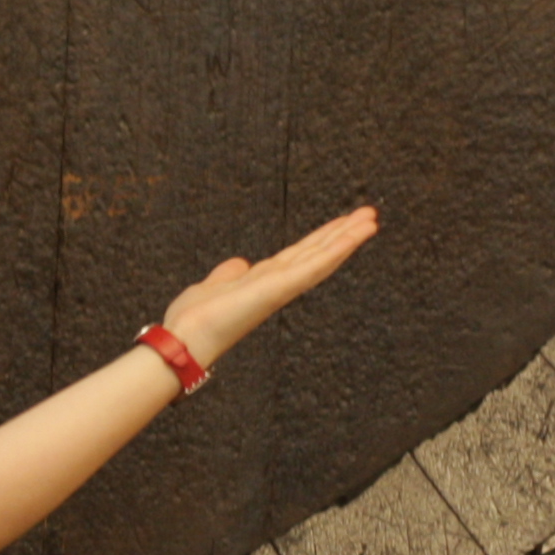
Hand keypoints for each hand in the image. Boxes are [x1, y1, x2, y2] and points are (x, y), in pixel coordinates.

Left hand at [157, 203, 381, 369]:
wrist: (183, 340)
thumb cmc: (194, 321)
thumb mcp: (213, 286)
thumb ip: (228, 274)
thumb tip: (240, 264)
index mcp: (262, 282)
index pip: (298, 256)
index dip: (320, 239)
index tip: (341, 223)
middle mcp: (276, 285)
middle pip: (315, 253)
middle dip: (341, 234)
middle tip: (368, 215)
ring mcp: (281, 287)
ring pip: (321, 257)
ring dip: (347, 238)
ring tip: (371, 219)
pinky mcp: (280, 288)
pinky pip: (314, 265)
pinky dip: (336, 249)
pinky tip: (354, 234)